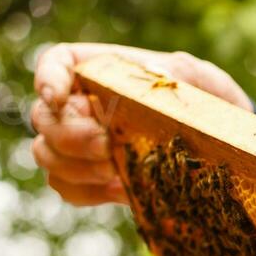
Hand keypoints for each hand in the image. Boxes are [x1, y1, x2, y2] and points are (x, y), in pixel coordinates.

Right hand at [30, 44, 253, 205]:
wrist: (211, 142)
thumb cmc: (199, 99)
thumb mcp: (194, 79)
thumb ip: (177, 73)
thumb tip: (158, 75)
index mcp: (97, 69)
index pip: (54, 63)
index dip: (47, 79)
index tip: (57, 97)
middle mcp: (77, 103)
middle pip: (44, 117)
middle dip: (71, 135)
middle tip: (106, 147)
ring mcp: (75, 142)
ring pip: (46, 154)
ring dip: (76, 167)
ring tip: (115, 172)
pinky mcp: (85, 177)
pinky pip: (65, 187)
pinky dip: (88, 192)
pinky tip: (122, 191)